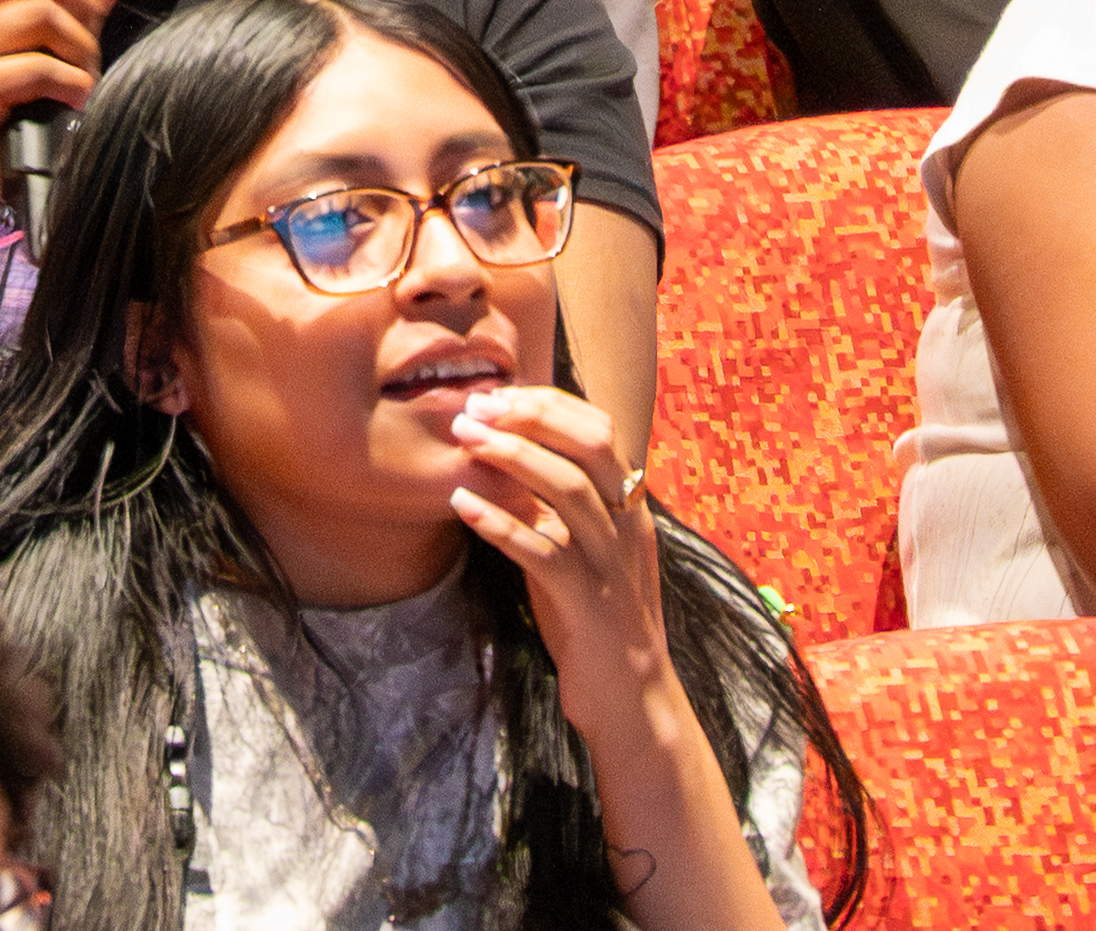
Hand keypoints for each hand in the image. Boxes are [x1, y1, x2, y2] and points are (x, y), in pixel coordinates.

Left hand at [445, 383, 681, 743]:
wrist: (634, 702)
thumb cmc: (595, 620)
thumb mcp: (582, 551)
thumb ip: (557, 507)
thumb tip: (506, 454)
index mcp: (630, 508)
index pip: (599, 429)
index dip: (548, 403)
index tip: (498, 393)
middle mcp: (627, 527)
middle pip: (589, 446)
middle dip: (530, 416)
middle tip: (475, 409)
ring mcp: (610, 565)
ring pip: (569, 490)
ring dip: (511, 456)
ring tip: (462, 440)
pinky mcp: (588, 605)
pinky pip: (544, 553)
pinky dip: (500, 523)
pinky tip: (462, 505)